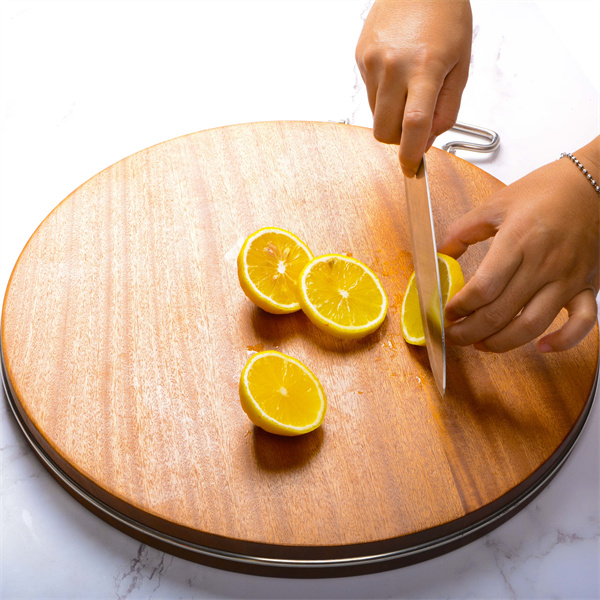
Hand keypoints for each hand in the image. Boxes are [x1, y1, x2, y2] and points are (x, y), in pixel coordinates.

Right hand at [355, 0, 471, 175]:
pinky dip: (384, 96)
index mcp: (425, 67)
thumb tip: (428, 140)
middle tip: (414, 128)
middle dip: (399, 140)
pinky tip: (397, 73)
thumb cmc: (445, 16)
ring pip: (375, 116)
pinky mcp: (360, 58)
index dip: (411, 154)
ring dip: (392, 116)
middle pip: (385, 131)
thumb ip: (446, 109)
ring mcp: (372, 62)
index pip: (414, 125)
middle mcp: (393, 65)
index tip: (411, 168)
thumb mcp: (461, 65)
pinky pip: (369, 95)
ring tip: (409, 88)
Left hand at [438, 137, 599, 352]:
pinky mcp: (589, 285)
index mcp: (518, 240)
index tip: (446, 311)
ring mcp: (568, 278)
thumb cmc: (545, 190)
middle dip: (469, 331)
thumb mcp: (496, 203)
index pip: (483, 288)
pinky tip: (541, 347)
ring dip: (500, 343)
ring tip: (480, 344)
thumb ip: (463, 230)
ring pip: (531, 325)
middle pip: (500, 313)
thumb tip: (439, 254)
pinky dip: (563, 341)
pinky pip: (583, 322)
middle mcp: (544, 264)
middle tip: (453, 334)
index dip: (459, 306)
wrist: (596, 182)